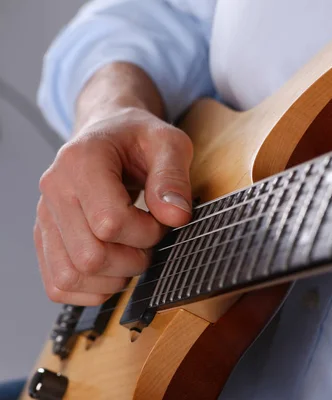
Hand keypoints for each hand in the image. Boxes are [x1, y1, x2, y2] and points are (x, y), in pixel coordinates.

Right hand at [34, 107, 193, 305]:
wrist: (109, 134)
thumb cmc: (139, 139)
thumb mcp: (168, 143)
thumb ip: (174, 177)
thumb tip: (176, 216)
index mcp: (81, 161)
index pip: (109, 222)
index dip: (147, 232)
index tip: (162, 220)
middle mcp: (54, 189)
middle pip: (90, 257)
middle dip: (134, 259)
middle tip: (151, 239)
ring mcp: (45, 216)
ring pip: (71, 277)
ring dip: (114, 277)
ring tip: (133, 252)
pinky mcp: (45, 237)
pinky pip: (58, 284)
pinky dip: (92, 288)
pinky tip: (115, 267)